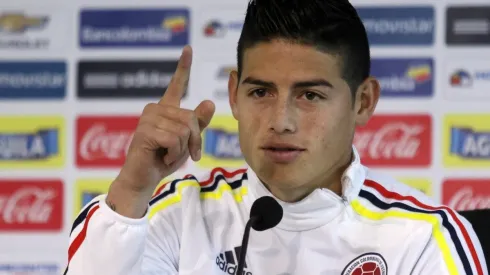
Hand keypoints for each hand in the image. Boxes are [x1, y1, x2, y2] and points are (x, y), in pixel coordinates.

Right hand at [116, 45, 215, 193]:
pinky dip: (174, 154)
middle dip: (194, 140)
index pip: (177, 84)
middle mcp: (155, 109)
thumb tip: (210, 103)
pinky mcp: (144, 131)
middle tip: (186, 154)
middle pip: (191, 118)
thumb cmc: (163, 159)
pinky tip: (161, 158)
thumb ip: (197, 123)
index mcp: (166, 109)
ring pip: (184, 130)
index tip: (188, 48)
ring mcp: (148, 119)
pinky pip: (175, 139)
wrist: (143, 179)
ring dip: (182, 149)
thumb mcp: (186, 141)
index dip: (183, 67)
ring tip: (168, 155)